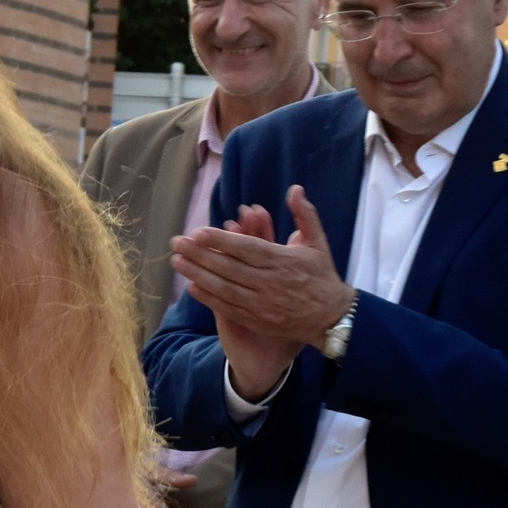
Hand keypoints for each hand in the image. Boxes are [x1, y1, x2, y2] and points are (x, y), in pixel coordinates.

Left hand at [171, 185, 351, 397]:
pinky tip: (191, 286)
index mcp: (282, 260)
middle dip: (200, 254)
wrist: (331, 317)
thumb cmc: (321, 276)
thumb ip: (305, 215)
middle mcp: (269, 281)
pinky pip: (228, 307)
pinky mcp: (256, 319)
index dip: (221, 240)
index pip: (247, 248)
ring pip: (224, 287)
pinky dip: (208, 298)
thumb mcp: (318, 242)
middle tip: (177, 242)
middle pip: (228, 267)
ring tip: (176, 261)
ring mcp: (261, 303)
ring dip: (197, 274)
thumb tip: (295, 189)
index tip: (198, 232)